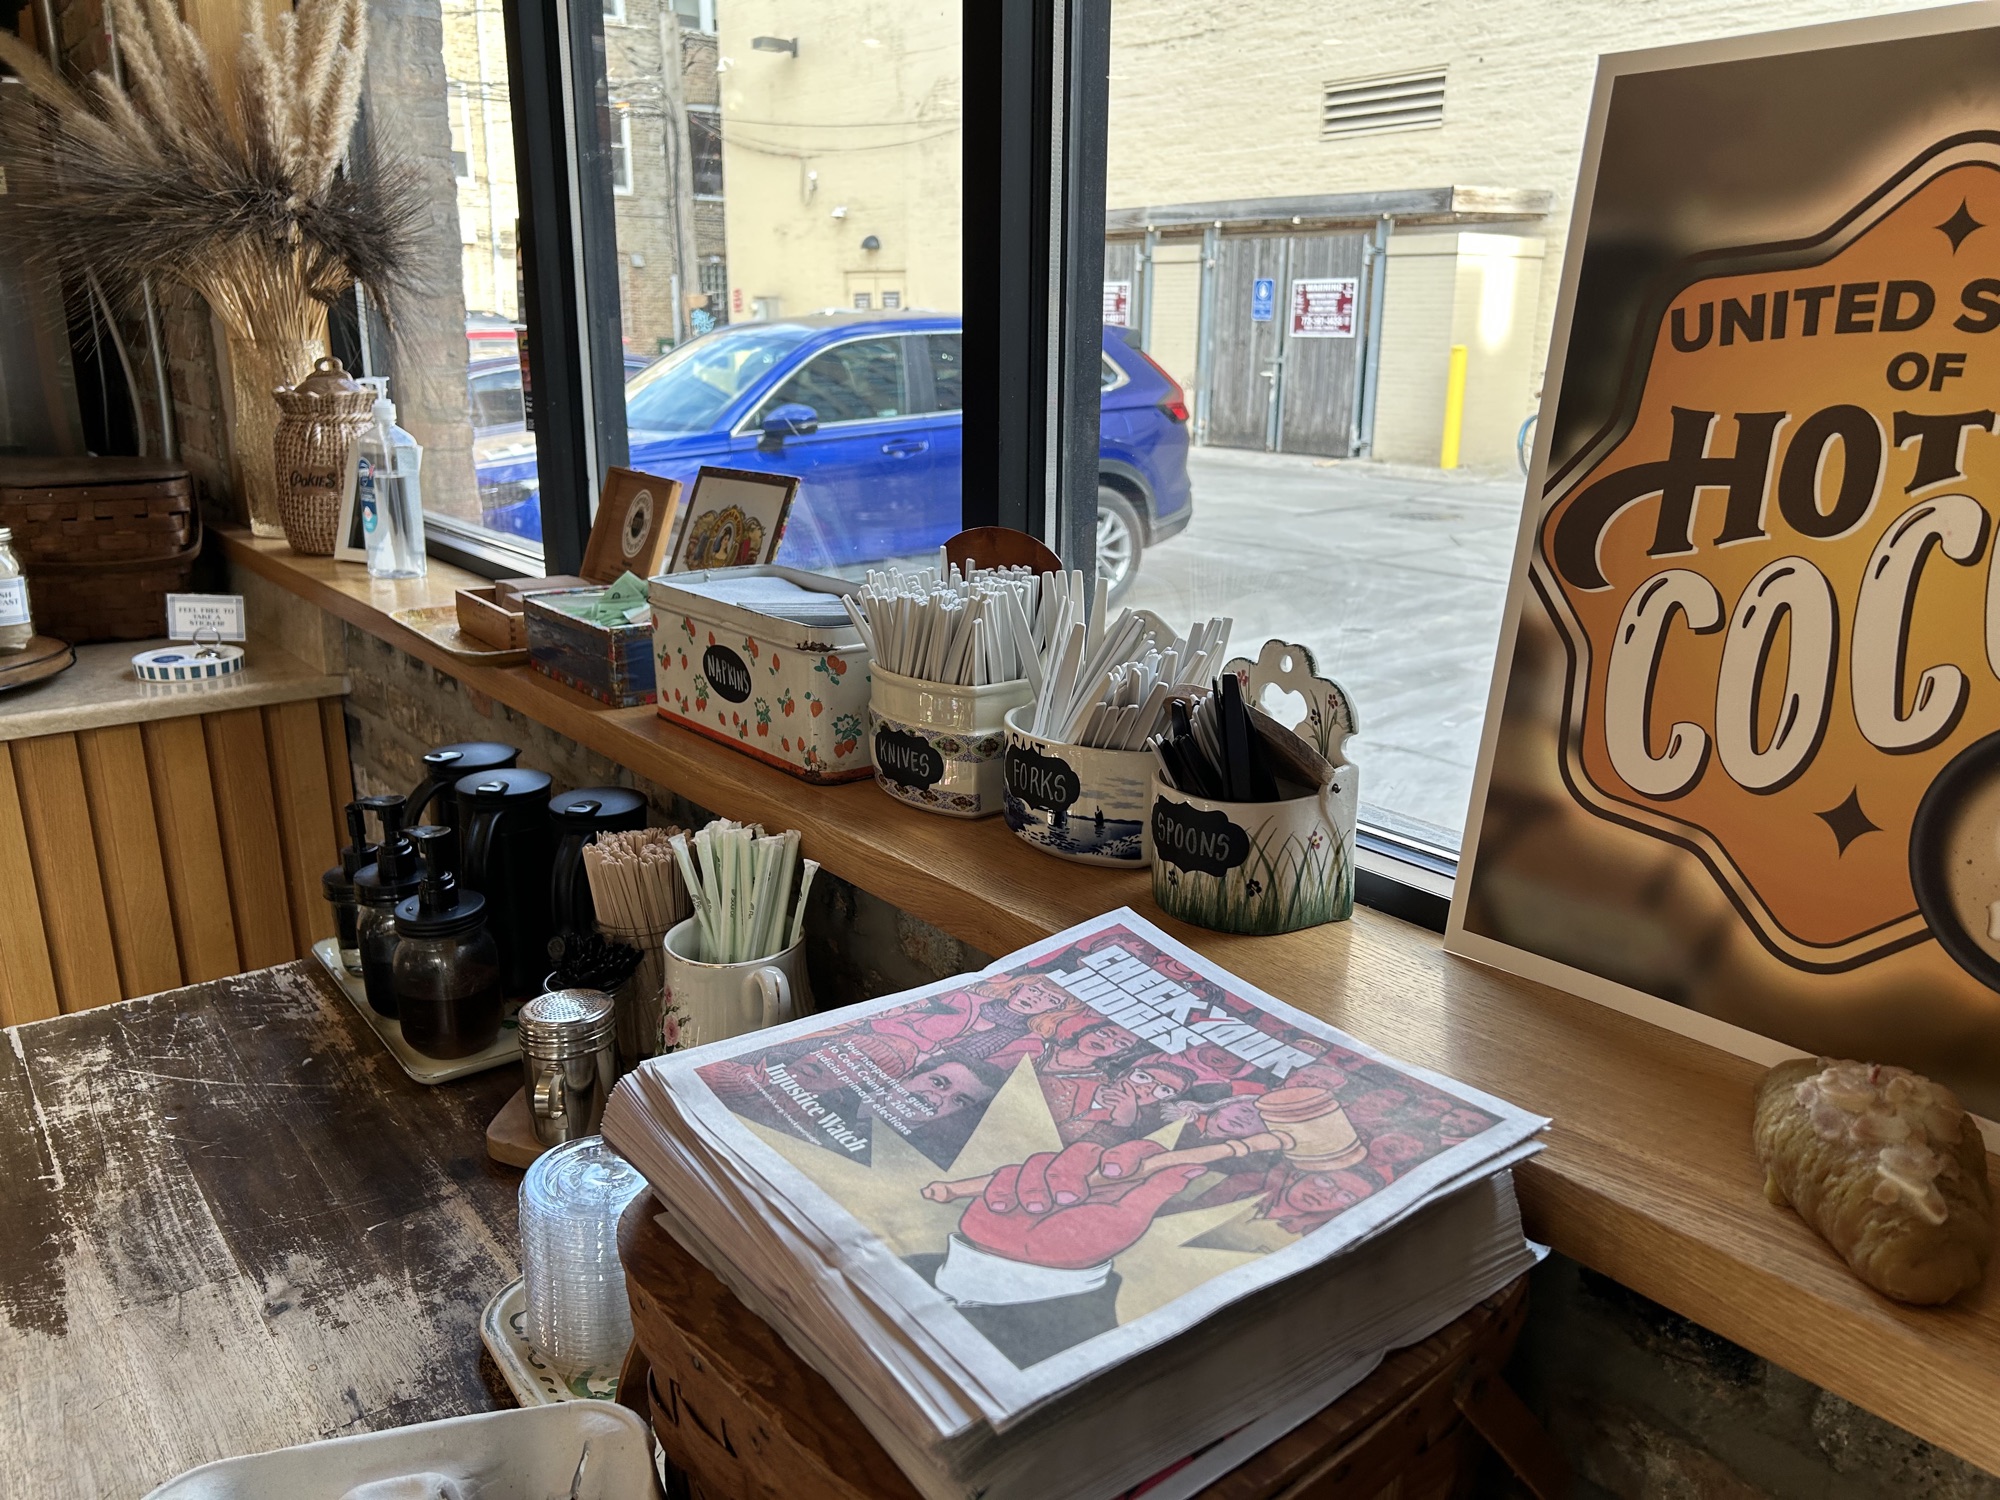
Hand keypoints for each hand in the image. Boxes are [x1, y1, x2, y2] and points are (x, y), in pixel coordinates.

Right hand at [956, 1140, 1204, 1269]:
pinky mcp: (1012, 1182)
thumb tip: (1195, 1167)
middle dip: (1071, 1173)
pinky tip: (1003, 1208)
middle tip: (1065, 1201)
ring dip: (1036, 1186)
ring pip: (1042, 1158)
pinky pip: (1008, 1169)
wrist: (1019, 1272)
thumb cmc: (1074, 1249)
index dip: (1125, 1154)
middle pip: (1082, 1150)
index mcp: (1112, 1187)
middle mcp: (1081, 1177)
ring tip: (1034, 1211)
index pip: (1132, 1153)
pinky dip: (1004, 1190)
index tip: (1110, 1172)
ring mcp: (1045, 1178)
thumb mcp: (1122, 1225)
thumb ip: (1155, 1192)